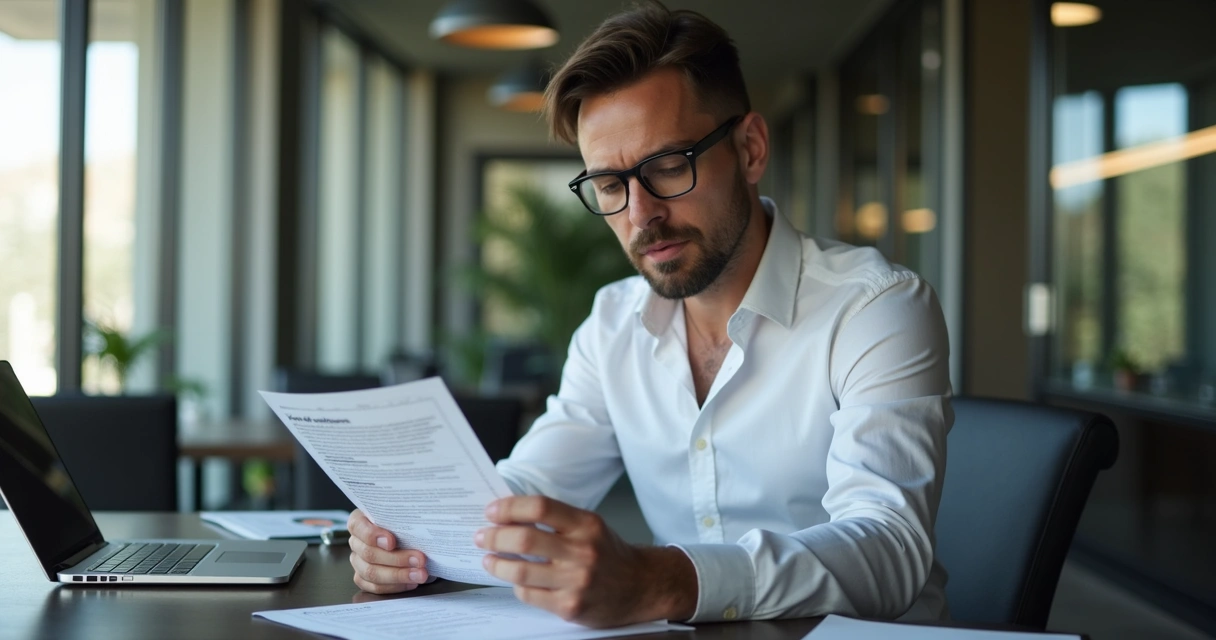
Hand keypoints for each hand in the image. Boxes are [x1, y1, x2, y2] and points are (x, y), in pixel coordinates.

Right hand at [347, 509, 430, 593]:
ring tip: (420, 574)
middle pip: (368, 553)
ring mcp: (358, 562)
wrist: (412, 538)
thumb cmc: (406, 523)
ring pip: (372, 573)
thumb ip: (405, 518)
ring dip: (399, 575)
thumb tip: (419, 524)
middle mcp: (356, 542)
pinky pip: (376, 587)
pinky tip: (411, 582)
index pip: (358, 526)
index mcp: (360, 520)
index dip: (372, 535)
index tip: (392, 542)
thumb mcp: (405, 516)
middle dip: (397, 558)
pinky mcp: (364, 579)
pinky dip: (395, 586)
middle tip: (419, 559)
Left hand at [475, 496, 697, 627]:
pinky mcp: (570, 606)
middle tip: (482, 536)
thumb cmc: (609, 553)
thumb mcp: (590, 526)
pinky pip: (530, 595)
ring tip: (489, 558)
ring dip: (497, 563)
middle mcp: (582, 552)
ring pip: (521, 571)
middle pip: (525, 539)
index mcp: (586, 524)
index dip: (510, 507)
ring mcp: (576, 581)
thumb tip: (510, 515)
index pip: (540, 507)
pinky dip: (516, 586)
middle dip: (494, 536)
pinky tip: (514, 579)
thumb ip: (556, 520)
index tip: (492, 511)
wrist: (641, 586)